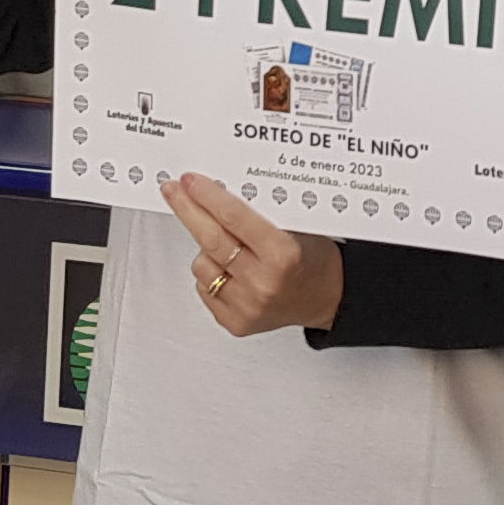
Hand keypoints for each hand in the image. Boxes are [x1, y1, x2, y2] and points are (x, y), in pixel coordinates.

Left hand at [161, 172, 344, 336]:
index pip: (234, 217)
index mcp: (283, 255)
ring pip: (202, 265)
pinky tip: (231, 271)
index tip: (190, 182)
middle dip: (188, 211)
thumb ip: (259, 213)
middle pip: (211, 239)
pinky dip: (212, 275)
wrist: (329, 297)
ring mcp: (247, 305)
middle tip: (174, 192)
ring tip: (231, 248)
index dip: (207, 196)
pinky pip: (204, 289)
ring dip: (207, 250)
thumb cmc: (315, 260)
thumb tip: (216, 193)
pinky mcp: (235, 322)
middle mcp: (263, 282)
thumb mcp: (297, 227)